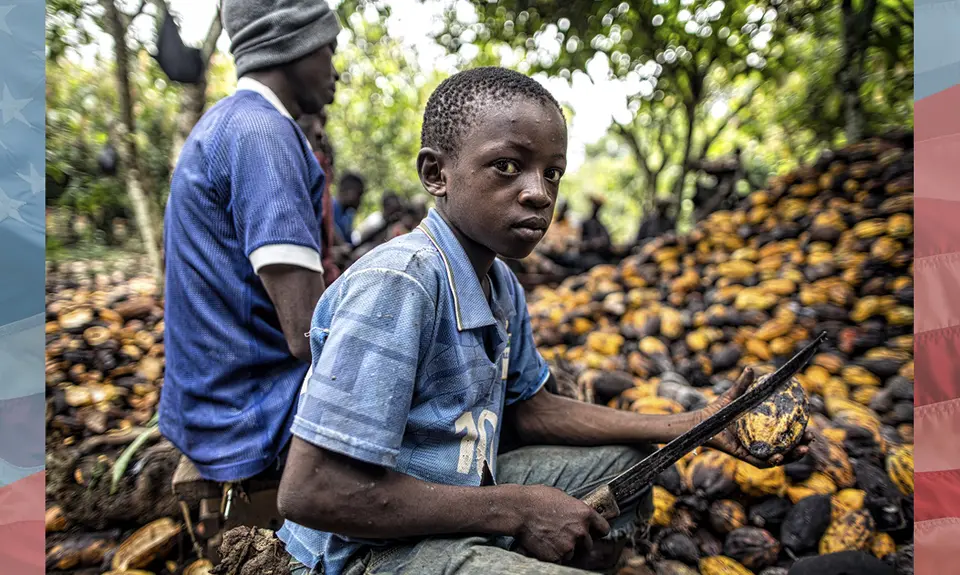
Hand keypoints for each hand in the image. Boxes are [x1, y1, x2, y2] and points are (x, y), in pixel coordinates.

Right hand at [510, 485, 609, 563]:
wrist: (518, 509)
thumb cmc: (537, 498)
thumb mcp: (562, 497)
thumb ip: (575, 509)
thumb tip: (578, 515)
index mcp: (585, 513)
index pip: (604, 528)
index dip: (597, 530)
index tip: (592, 532)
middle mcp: (581, 531)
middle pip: (588, 544)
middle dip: (578, 541)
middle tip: (563, 535)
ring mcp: (569, 545)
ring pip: (573, 553)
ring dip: (565, 549)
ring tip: (550, 538)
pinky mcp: (557, 556)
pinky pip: (560, 560)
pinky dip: (553, 555)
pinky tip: (544, 545)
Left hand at [696, 367, 813, 467]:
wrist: (702, 421)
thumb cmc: (719, 409)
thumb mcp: (734, 395)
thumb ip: (743, 384)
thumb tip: (750, 368)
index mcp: (764, 430)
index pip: (786, 432)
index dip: (800, 430)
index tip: (811, 424)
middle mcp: (762, 442)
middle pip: (787, 447)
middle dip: (802, 445)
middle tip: (810, 438)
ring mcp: (754, 451)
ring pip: (779, 458)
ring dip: (792, 456)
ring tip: (803, 449)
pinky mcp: (744, 456)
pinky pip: (761, 462)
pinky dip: (771, 461)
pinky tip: (779, 457)